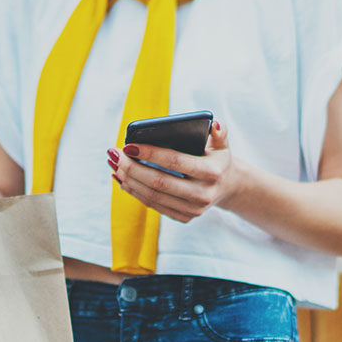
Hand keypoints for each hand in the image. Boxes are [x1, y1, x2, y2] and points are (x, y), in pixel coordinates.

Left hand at [108, 119, 237, 222]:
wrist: (227, 186)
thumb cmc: (217, 158)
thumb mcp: (222, 143)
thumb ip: (219, 130)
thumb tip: (212, 124)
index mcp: (212, 172)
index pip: (174, 161)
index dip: (149, 153)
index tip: (128, 145)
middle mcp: (203, 194)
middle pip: (158, 182)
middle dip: (131, 168)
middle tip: (114, 154)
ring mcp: (193, 209)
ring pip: (152, 196)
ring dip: (128, 180)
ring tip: (114, 165)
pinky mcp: (184, 217)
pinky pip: (153, 205)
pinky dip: (134, 191)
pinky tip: (121, 179)